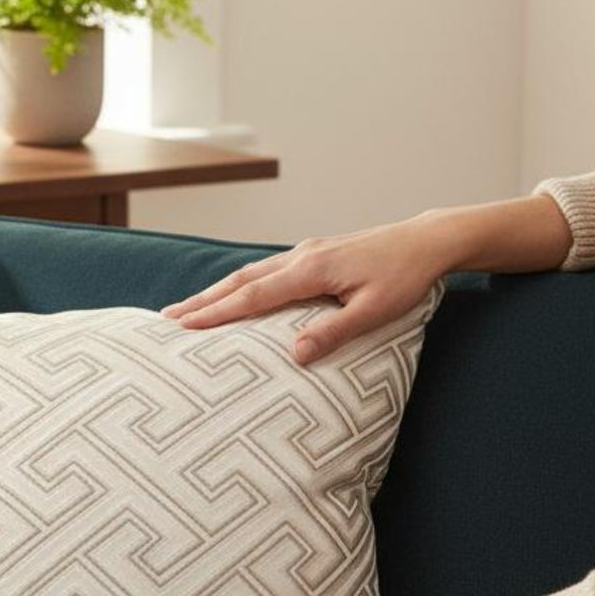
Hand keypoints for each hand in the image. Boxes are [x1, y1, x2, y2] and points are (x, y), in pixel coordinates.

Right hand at [158, 212, 452, 364]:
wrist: (428, 241)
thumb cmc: (406, 278)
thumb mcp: (375, 310)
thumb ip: (334, 331)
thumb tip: (295, 354)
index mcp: (311, 270)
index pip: (252, 295)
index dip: (215, 312)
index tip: (183, 326)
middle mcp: (301, 257)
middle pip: (239, 280)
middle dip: (201, 301)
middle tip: (166, 319)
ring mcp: (305, 252)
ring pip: (248, 272)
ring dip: (215, 291)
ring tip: (186, 309)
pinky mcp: (313, 254)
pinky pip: (264, 270)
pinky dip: (238, 283)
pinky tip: (231, 293)